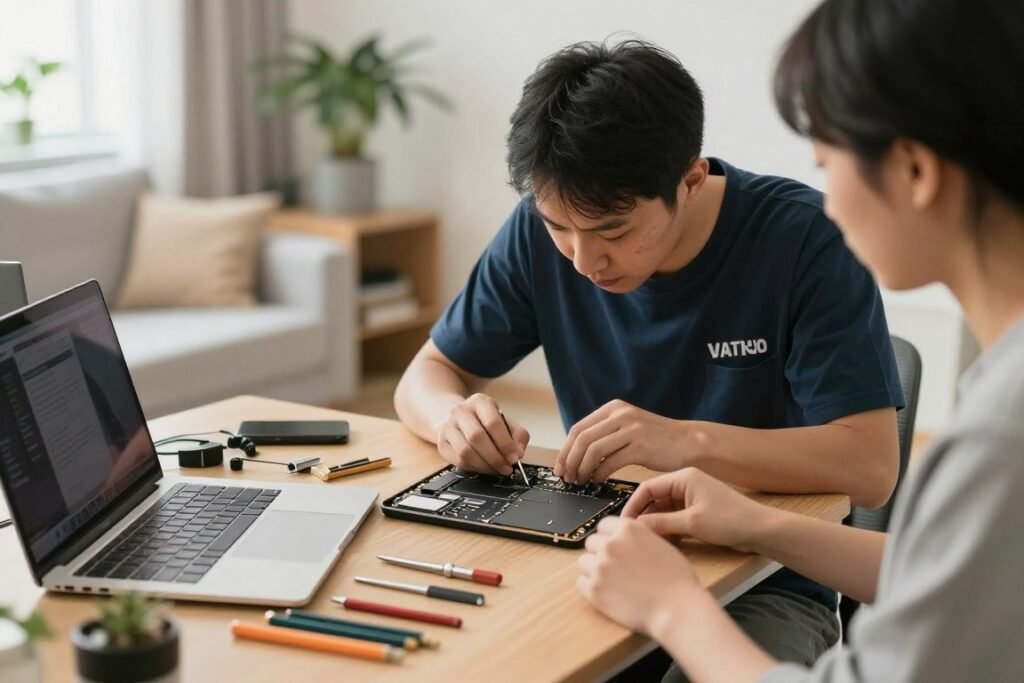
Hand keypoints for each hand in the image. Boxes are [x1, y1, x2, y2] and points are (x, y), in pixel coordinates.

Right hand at [434, 393, 529, 474]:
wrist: (458, 417)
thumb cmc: (485, 421)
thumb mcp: (505, 420)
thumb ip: (518, 435)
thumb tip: (518, 453)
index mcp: (480, 401)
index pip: (492, 423)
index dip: (505, 443)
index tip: (514, 457)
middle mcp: (461, 411)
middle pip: (477, 437)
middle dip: (495, 457)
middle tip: (506, 468)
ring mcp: (448, 426)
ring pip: (465, 451)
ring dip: (484, 465)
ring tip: (496, 469)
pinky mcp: (442, 443)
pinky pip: (458, 460)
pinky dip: (474, 468)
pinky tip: (483, 467)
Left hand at [556, 399, 711, 483]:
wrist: (688, 443)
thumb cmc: (657, 440)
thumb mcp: (628, 427)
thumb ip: (605, 433)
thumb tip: (576, 453)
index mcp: (614, 408)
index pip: (578, 428)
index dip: (565, 450)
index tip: (560, 467)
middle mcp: (621, 415)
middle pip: (582, 439)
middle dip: (570, 461)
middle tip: (567, 478)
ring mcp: (631, 429)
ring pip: (593, 451)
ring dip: (582, 470)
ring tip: (581, 481)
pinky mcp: (641, 446)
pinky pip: (610, 462)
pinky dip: (598, 474)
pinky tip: (598, 481)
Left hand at [577, 516, 701, 633]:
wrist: (677, 609)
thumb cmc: (677, 580)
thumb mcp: (661, 545)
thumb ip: (639, 537)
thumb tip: (625, 539)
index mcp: (629, 529)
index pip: (603, 525)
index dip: (609, 537)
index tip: (613, 547)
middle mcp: (611, 544)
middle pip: (591, 542)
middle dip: (600, 552)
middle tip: (614, 567)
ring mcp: (600, 566)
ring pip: (584, 562)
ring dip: (593, 569)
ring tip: (611, 581)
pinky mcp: (594, 590)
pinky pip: (581, 583)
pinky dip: (591, 587)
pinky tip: (607, 593)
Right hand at [623, 468, 767, 552]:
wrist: (762, 531)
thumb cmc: (732, 520)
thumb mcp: (692, 523)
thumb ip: (661, 523)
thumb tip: (636, 527)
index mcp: (683, 478)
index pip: (647, 487)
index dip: (633, 505)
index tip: (623, 523)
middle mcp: (686, 485)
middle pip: (654, 499)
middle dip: (644, 517)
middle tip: (633, 535)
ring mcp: (692, 499)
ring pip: (663, 511)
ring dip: (656, 525)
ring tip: (649, 542)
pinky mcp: (698, 512)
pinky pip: (674, 519)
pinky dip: (668, 530)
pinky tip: (666, 544)